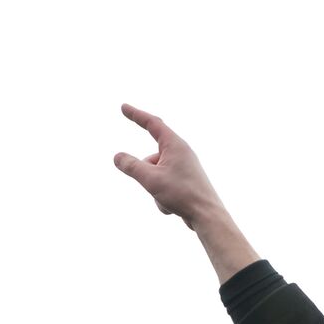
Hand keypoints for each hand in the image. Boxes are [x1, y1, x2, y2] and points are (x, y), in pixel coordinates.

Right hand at [114, 106, 226, 229]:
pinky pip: (164, 185)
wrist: (206, 215)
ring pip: (155, 174)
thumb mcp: (150, 179)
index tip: (124, 107)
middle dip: (146, 175)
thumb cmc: (182, 194)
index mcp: (175, 145)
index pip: (152, 123)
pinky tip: (173, 207)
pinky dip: (162, 196)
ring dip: (154, 189)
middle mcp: (181, 152)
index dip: (136, 115)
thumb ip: (131, 166)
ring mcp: (183, 167)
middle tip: (155, 187)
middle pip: (150, 158)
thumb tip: (117, 157)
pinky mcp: (184, 181)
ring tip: (168, 199)